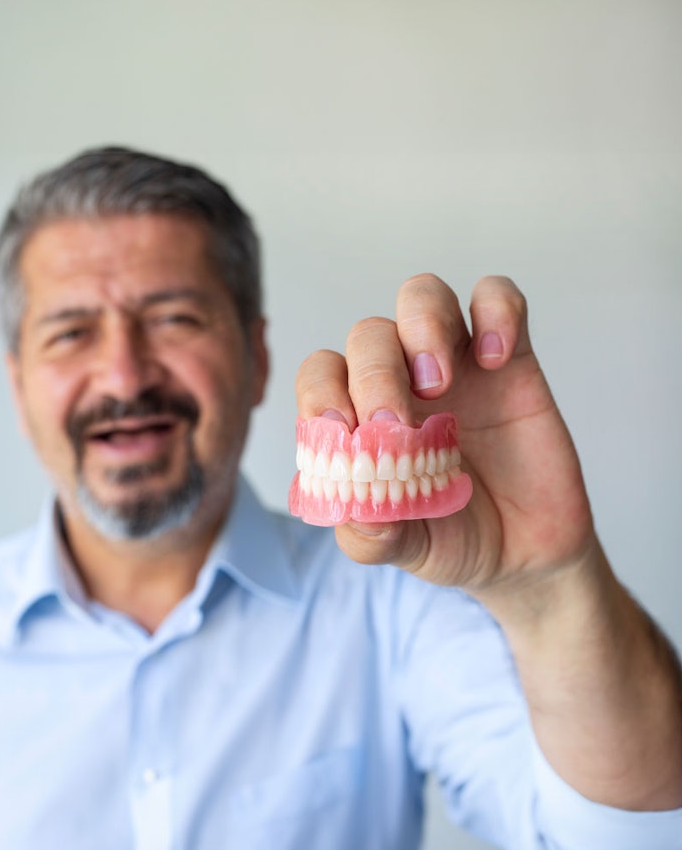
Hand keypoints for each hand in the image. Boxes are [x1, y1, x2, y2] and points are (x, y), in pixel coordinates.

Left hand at [295, 274, 593, 598]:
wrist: (527, 553)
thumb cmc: (452, 538)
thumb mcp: (404, 549)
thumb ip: (371, 535)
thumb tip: (350, 510)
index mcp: (360, 417)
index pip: (321, 374)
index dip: (323, 392)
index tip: (346, 430)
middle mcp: (400, 380)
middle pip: (369, 335)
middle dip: (375, 373)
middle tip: (398, 422)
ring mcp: (455, 361)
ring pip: (422, 296)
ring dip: (422, 325)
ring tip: (440, 382)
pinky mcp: (509, 355)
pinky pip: (497, 296)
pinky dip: (495, 311)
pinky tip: (496, 358)